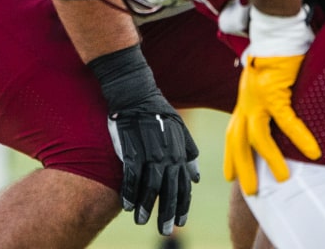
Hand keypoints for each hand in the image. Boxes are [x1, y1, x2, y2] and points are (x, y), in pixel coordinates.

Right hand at [109, 108, 199, 234]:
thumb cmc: (158, 111)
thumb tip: (196, 178)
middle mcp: (167, 156)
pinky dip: (130, 192)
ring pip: (150, 187)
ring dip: (146, 206)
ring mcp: (149, 154)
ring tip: (141, 221)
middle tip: (164, 231)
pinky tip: (127, 205)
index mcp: (180, 154)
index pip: (184, 187)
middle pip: (169, 191)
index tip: (180, 222)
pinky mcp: (131, 150)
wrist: (136, 93)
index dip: (182, 206)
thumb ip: (189, 154)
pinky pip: (132, 176)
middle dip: (167, 213)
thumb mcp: (180, 130)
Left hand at [223, 9, 321, 194]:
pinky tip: (313, 151)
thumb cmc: (277, 54)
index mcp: (244, 100)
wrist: (276, 30)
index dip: (230, 155)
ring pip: (258, 137)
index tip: (228, 175)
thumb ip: (271, 101)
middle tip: (251, 192)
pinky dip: (300, 137)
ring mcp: (258, 97)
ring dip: (270, 160)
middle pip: (239, 142)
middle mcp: (246, 102)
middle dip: (242, 168)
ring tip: (283, 178)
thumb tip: (285, 115)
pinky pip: (287, 120)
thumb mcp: (268, 82)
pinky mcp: (275, 91)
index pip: (233, 133)